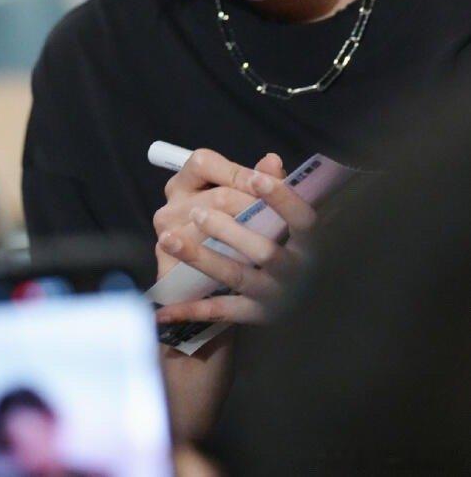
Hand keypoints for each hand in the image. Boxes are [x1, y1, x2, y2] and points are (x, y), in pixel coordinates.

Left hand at [155, 170, 316, 325]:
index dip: (282, 198)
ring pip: (235, 276)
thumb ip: (278, 188)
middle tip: (197, 211)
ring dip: (202, 259)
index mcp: (311, 243)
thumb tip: (269, 160)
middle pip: (264, 251)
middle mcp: (296, 272)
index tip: (256, 177)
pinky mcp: (255, 316)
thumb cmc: (294, 243)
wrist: (306, 298)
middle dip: (228, 230)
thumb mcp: (294, 219)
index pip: (303, 220)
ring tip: (169, 239)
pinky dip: (193, 310)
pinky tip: (164, 308)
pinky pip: (220, 312)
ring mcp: (274, 296)